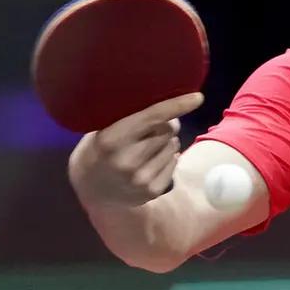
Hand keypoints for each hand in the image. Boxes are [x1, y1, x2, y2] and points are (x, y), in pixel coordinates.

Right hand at [68, 93, 203, 206]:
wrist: (90, 189)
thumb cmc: (99, 149)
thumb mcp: (103, 129)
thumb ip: (130, 118)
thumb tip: (170, 111)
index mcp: (112, 140)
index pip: (152, 117)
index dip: (177, 105)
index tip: (198, 98)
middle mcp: (127, 161)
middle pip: (167, 130)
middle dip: (165, 124)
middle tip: (152, 127)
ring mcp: (140, 179)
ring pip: (173, 146)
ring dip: (166, 141)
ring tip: (147, 146)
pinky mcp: (151, 191)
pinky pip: (174, 162)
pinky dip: (168, 157)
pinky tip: (152, 160)